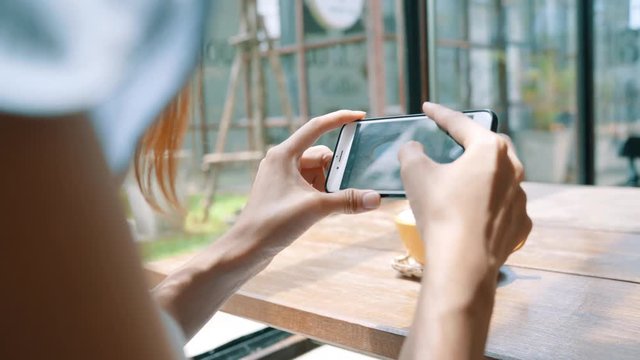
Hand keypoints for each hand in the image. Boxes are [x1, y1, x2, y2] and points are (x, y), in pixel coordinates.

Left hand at [235, 110, 380, 256]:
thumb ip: (347, 200)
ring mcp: (281, 177)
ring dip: (329, 184)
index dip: (339, 119)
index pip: (316, 127)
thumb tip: (375, 198)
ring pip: (316, 172)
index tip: (359, 116)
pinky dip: (321, 193)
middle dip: (337, 169)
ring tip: (333, 202)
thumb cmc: (272, 223)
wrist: (247, 248)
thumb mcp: (315, 208)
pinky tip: (326, 209)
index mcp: (284, 154)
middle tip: (349, 184)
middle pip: (320, 155)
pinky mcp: (282, 193)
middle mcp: (281, 161)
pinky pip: (309, 185)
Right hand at [399, 102, 531, 288]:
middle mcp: (512, 169)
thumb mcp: (415, 173)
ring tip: (462, 180)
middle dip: (470, 141)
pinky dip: (490, 204)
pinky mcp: (520, 224)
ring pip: (501, 177)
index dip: (440, 114)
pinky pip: (504, 206)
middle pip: (490, 146)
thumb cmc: (440, 212)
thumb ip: (411, 152)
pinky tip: (476, 211)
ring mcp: (520, 198)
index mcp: (490, 149)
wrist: (463, 262)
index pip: (461, 124)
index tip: (428, 108)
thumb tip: (413, 148)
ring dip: (482, 174)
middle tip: (453, 140)